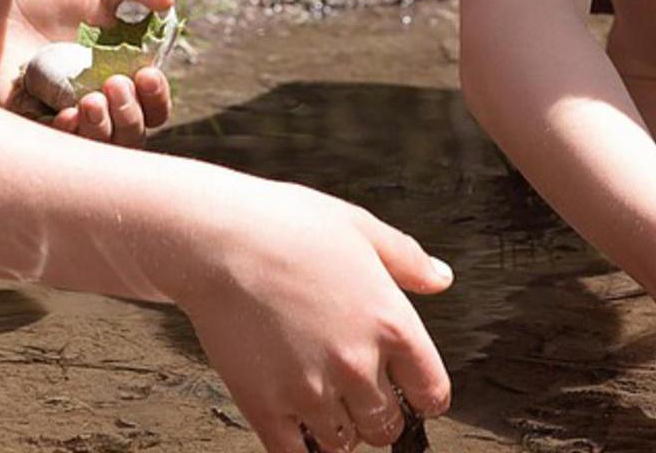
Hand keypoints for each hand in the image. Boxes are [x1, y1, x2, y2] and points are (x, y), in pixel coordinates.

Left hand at [0, 0, 174, 143]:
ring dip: (104, 130)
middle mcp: (97, 99)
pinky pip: (55, 147)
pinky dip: (68, 136)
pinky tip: (67, 114)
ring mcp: (64, 114)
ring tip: (90, 100)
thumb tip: (170, 2)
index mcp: (122, 73)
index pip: (152, 105)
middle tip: (114, 83)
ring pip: (98, 147)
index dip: (156, 98)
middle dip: (132, 116)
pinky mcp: (30, 121)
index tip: (147, 74)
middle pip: (132, 134)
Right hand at [171, 180, 453, 451]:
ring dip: (339, 430)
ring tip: (324, 404)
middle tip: (360, 395)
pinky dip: (301, 448)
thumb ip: (407, 259)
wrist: (215, 238)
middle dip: (378, 414)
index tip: (410, 390)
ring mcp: (310, 390)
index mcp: (391, 323)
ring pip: (343, 444)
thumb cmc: (284, 225)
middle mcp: (357, 365)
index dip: (423, 394)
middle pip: (387, 427)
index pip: (432, 393)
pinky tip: (296, 425)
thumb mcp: (359, 228)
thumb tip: (441, 278)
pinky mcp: (265, 406)